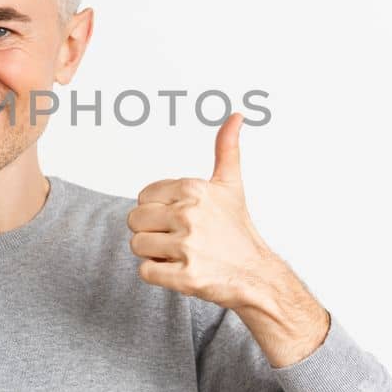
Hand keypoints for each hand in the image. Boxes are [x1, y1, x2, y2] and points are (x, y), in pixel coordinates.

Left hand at [129, 113, 330, 366]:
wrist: (257, 276)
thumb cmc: (237, 231)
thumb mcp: (231, 185)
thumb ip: (227, 148)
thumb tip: (236, 115)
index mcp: (194, 189)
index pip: (143, 197)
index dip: (157, 211)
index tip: (179, 219)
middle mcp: (190, 214)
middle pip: (134, 221)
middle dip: (151, 232)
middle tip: (177, 239)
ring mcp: (188, 247)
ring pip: (137, 246)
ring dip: (154, 254)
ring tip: (180, 255)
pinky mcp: (186, 277)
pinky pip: (145, 272)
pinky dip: (158, 274)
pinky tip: (181, 270)